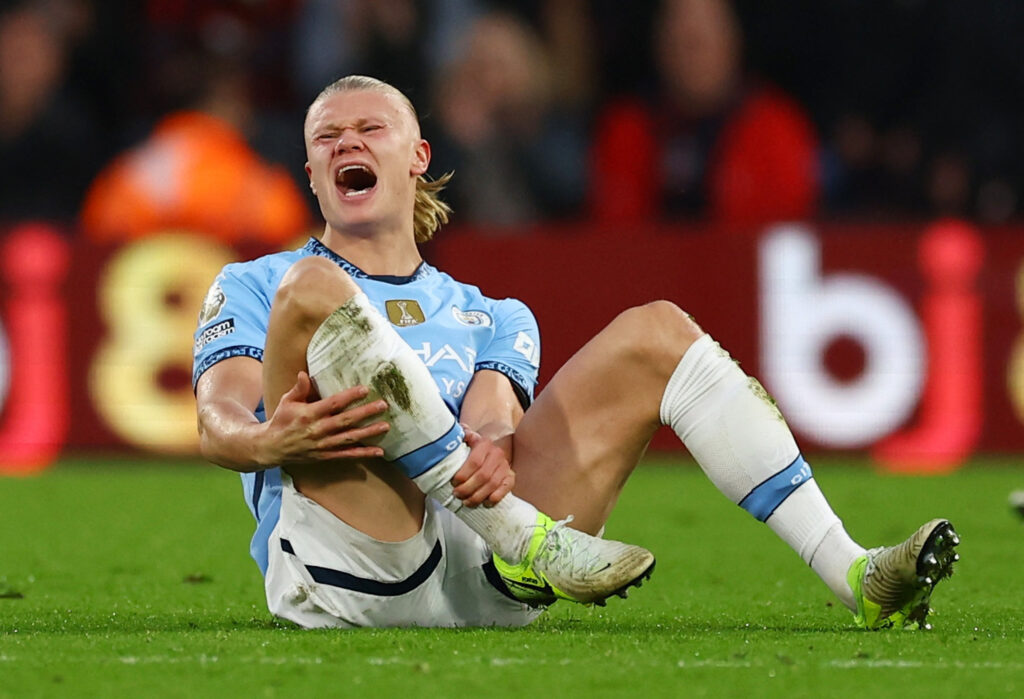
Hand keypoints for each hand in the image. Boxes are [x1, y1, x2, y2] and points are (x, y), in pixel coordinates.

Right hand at [262, 371, 389, 464]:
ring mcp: (323, 445)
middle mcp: (318, 430)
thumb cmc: (282, 420)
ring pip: (350, 438)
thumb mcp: (287, 402)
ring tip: (386, 425)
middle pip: (345, 420)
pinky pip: (348, 455)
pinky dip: (364, 454)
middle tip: (382, 405)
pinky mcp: (326, 456)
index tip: (365, 389)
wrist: (272, 448)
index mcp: (309, 414)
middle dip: (365, 413)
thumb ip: (299, 389)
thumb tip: (304, 373)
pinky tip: (379, 451)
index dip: (349, 396)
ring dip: (369, 432)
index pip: (333, 404)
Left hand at [450, 428, 514, 506]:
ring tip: (466, 502)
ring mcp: (505, 466)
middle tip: (457, 494)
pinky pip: (505, 489)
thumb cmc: (472, 451)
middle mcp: (497, 454)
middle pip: (483, 475)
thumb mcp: (464, 442)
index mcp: (484, 444)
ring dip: (478, 496)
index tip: (453, 483)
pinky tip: (484, 503)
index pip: (474, 462)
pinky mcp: (511, 477)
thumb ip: (457, 438)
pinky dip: (495, 498)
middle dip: (468, 488)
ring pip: (492, 484)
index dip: (463, 475)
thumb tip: (450, 435)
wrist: (490, 452)